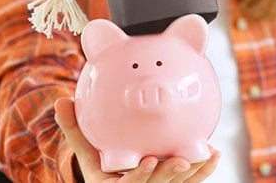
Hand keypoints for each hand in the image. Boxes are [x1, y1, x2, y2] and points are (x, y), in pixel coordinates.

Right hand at [54, 98, 220, 181]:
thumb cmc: (102, 169)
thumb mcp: (87, 154)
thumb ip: (74, 129)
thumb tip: (61, 101)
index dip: (140, 176)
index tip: (149, 161)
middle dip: (170, 175)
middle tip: (182, 160)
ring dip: (195, 172)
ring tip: (208, 154)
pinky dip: (204, 170)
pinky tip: (214, 154)